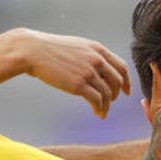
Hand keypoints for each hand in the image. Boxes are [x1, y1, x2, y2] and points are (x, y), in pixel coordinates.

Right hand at [11, 28, 130, 118]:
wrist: (33, 51)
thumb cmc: (50, 49)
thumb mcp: (76, 46)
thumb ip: (90, 55)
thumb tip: (98, 69)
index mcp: (97, 49)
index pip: (121, 66)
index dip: (127, 81)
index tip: (127, 91)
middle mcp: (96, 60)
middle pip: (118, 81)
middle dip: (117, 94)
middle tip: (112, 102)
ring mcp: (88, 72)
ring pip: (108, 93)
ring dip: (107, 105)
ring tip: (102, 112)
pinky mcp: (79, 84)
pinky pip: (97, 100)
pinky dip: (100, 109)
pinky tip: (97, 113)